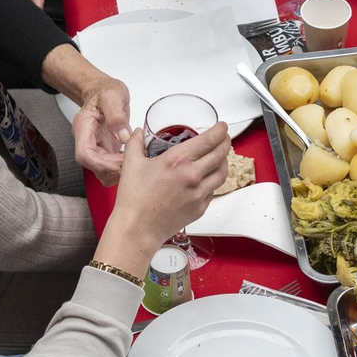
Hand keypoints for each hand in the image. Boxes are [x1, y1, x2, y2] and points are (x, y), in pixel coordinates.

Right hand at [73, 75, 131, 183]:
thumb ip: (117, 115)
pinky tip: (134, 161)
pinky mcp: (105, 149)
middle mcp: (87, 139)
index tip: (120, 162)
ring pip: (100, 169)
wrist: (104, 90)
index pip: (84, 154)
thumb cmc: (106, 90)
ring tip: (134, 163)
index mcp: (84, 127)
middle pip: (92, 165)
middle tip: (132, 164)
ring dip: (116, 171)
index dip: (101, 163)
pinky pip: (110, 165)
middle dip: (112, 169)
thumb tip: (124, 136)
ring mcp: (96, 146)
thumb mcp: (113, 96)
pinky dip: (121, 167)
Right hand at [116, 121, 231, 240]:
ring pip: (222, 173)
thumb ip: (135, 143)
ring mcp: (199, 193)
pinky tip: (207, 177)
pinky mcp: (201, 208)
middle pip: (221, 154)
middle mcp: (192, 176)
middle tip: (224, 138)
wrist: (138, 229)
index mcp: (177, 161)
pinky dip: (213, 180)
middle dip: (226, 142)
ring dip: (224, 161)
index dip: (220, 131)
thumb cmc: (134, 199)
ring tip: (220, 156)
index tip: (222, 127)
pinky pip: (213, 190)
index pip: (209, 140)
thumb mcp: (131, 164)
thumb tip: (137, 132)